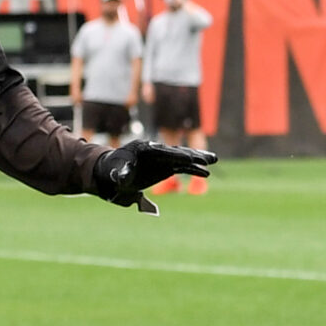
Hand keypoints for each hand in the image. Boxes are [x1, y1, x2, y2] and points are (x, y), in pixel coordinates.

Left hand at [91, 140, 217, 214]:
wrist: (112, 171)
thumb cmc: (112, 169)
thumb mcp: (114, 171)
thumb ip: (121, 173)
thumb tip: (122, 177)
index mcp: (144, 148)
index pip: (164, 151)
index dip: (177, 155)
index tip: (190, 158)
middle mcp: (157, 151)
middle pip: (178, 152)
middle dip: (193, 155)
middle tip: (209, 158)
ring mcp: (163, 158)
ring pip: (183, 158)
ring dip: (198, 160)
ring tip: (213, 161)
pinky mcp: (166, 166)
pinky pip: (182, 167)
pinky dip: (193, 169)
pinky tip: (205, 173)